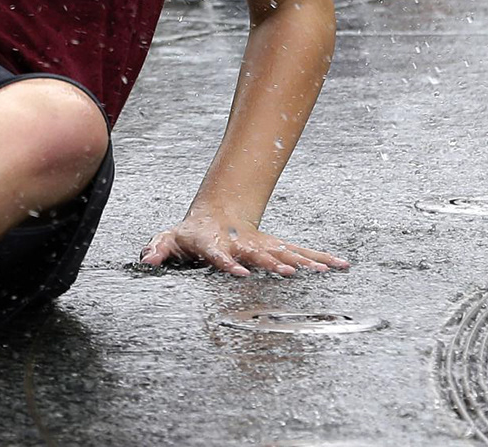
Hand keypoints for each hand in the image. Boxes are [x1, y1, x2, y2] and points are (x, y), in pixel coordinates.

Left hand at [142, 211, 348, 276]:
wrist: (217, 213)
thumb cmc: (191, 233)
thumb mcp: (169, 239)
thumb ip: (158, 248)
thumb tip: (146, 259)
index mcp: (216, 243)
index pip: (220, 254)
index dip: (228, 264)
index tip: (239, 273)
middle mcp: (243, 243)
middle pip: (259, 253)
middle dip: (274, 263)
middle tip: (289, 273)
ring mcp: (262, 244)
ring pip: (285, 252)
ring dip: (303, 262)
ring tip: (323, 271)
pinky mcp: (277, 247)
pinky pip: (301, 253)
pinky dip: (322, 258)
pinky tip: (341, 265)